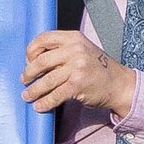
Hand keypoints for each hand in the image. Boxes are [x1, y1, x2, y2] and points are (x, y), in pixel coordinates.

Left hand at [18, 31, 138, 117]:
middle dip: (29, 73)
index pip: (43, 38)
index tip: (28, 61)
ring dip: (34, 90)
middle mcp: (75, 49)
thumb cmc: (96, 68)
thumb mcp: (81, 50)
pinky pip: (55, 95)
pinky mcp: (78, 84)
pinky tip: (40, 106)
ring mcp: (78, 67)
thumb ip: (61, 51)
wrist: (119, 84)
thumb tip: (33, 62)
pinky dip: (45, 102)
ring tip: (27, 96)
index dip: (31, 50)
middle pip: (41, 60)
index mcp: (73, 37)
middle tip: (24, 80)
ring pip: (46, 80)